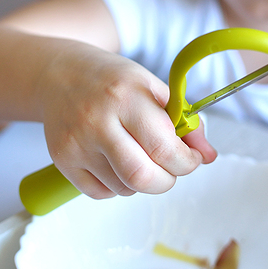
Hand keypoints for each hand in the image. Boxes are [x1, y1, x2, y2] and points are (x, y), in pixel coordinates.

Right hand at [38, 46, 216, 198]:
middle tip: (170, 169)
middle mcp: (97, 120)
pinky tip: (116, 162)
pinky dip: (117, 186)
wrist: (59, 75)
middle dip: (167, 180)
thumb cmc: (111, 81)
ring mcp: (76, 143)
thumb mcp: (152, 88)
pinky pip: (101, 193)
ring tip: (139, 157)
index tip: (191, 159)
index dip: (187, 162)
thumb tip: (208, 156)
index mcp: (126, 96)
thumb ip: (184, 121)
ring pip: (124, 188)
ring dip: (142, 182)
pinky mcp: (62, 160)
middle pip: (143, 177)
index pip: (165, 149)